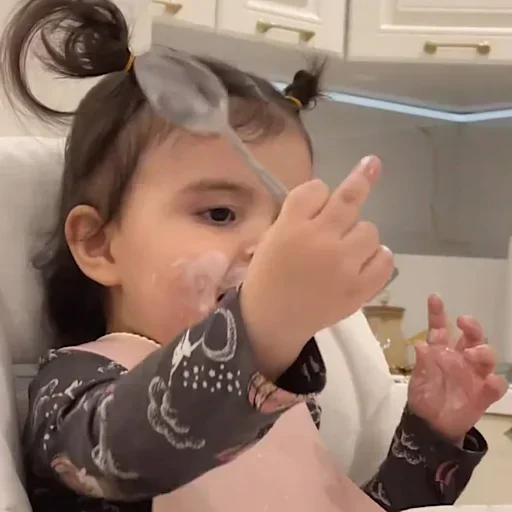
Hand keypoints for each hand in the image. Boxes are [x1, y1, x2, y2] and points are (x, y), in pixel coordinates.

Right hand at [241, 156, 393, 378]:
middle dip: (360, 181)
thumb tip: (328, 195)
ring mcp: (343, 264)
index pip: (316, 188)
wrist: (273, 320)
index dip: (319, 193)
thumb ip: (297, 216)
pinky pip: (384, 258)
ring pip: (369, 229)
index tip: (318, 202)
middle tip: (372, 165)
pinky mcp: (360, 288)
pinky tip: (363, 262)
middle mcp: (319, 240)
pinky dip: (377, 257)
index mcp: (291, 226)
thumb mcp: (272, 238)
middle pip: (349, 198)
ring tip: (346, 250)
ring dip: (359, 234)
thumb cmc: (268, 277)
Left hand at [408, 294, 507, 442]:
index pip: (440, 328)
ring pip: (487, 356)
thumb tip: (421, 346)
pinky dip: (495, 382)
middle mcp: (460, 358)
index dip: (438, 313)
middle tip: (464, 322)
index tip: (435, 297)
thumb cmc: (424, 397)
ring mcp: (474, 375)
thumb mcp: (418, 381)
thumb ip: (422, 365)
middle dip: (472, 326)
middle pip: (472, 337)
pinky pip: (495, 385)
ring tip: (471, 354)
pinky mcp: (484, 394)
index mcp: (440, 351)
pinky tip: (490, 381)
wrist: (431, 425)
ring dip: (482, 351)